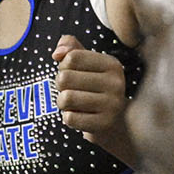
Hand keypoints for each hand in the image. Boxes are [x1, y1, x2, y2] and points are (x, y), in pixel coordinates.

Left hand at [50, 37, 131, 154]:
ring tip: (74, 105)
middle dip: (61, 86)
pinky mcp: (104, 124)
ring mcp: (112, 105)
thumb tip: (57, 53)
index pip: (72, 57)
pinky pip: (70, 118)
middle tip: (73, 92)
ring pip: (66, 98)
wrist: (114, 124)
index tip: (74, 74)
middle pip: (65, 77)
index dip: (64, 66)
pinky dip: (69, 118)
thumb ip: (71, 49)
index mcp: (112, 64)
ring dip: (63, 103)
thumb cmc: (94, 90)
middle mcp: (116, 83)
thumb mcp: (87, 65)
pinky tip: (81, 117)